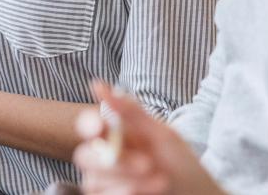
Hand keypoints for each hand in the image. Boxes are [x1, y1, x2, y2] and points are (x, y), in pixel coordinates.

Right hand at [73, 82, 224, 194]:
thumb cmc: (182, 164)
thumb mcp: (162, 135)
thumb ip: (131, 112)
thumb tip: (98, 85)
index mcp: (116, 135)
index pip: (88, 124)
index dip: (88, 123)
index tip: (100, 126)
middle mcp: (105, 157)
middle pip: (85, 155)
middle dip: (117, 161)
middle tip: (148, 163)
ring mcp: (105, 182)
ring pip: (93, 179)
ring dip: (128, 179)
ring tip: (161, 180)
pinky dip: (123, 193)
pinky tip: (147, 191)